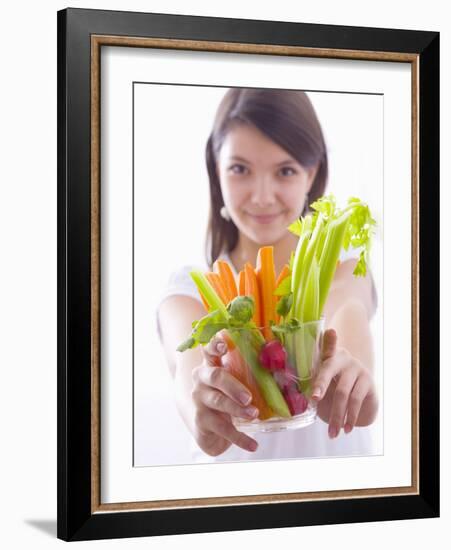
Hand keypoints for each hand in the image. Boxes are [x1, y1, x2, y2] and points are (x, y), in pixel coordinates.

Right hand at [190, 334, 259, 456]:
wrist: (207, 425)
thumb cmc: (227, 395)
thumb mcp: (235, 382)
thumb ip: (251, 373)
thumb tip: (290, 371)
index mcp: (211, 364)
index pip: (210, 350)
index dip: (215, 345)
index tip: (224, 343)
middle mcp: (201, 379)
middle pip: (215, 377)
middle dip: (233, 386)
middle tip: (248, 397)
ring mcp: (199, 400)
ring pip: (218, 402)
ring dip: (237, 410)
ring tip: (254, 415)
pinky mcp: (201, 420)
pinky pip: (222, 429)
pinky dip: (239, 438)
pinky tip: (253, 445)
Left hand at [311, 328, 378, 438]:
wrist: (360, 395)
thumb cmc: (332, 386)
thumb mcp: (321, 382)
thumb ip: (313, 382)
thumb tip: (297, 391)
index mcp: (329, 356)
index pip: (327, 346)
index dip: (328, 340)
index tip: (330, 332)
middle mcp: (344, 359)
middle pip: (331, 371)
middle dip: (321, 388)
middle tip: (315, 400)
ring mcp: (358, 370)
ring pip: (344, 393)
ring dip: (338, 415)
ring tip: (333, 432)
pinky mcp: (369, 383)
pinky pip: (357, 400)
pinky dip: (350, 417)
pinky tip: (346, 428)